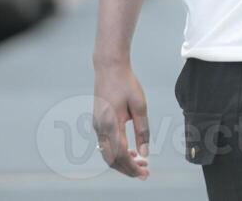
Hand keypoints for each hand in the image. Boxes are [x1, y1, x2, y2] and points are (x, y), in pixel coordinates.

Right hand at [93, 61, 150, 178]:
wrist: (109, 67)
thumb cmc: (126, 83)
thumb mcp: (140, 105)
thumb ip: (142, 130)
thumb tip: (144, 153)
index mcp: (110, 124)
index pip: (121, 155)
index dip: (132, 167)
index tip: (144, 173)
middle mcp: (100, 128)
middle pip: (111, 159)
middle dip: (127, 169)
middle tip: (144, 173)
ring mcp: (97, 126)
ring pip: (107, 153)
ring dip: (122, 161)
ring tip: (140, 163)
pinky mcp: (98, 123)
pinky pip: (106, 145)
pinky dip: (117, 152)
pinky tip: (130, 151)